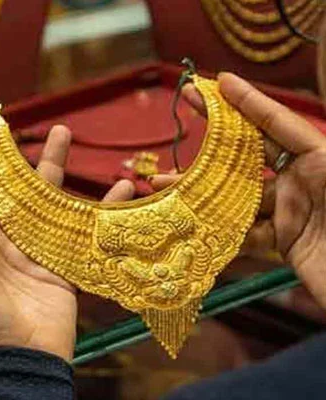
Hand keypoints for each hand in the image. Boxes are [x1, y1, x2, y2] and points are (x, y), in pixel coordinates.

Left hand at [0, 121, 134, 360]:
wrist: (17, 362)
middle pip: (4, 185)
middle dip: (7, 153)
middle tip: (9, 121)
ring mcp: (29, 249)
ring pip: (42, 197)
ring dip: (52, 166)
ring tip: (63, 133)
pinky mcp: (60, 263)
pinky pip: (78, 226)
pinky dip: (98, 206)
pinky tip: (116, 186)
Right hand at [152, 72, 325, 308]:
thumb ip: (292, 131)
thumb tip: (254, 96)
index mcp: (316, 157)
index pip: (273, 122)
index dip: (243, 101)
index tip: (212, 84)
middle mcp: (299, 180)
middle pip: (246, 156)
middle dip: (209, 143)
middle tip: (179, 124)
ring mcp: (289, 213)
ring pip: (236, 198)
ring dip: (199, 192)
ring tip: (162, 186)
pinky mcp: (284, 244)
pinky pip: (243, 234)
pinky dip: (216, 229)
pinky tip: (190, 223)